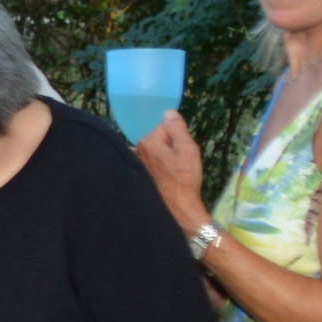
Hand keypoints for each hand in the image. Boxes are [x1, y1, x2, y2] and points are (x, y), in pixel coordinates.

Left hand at [135, 112, 210, 232]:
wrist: (177, 209)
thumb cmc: (184, 179)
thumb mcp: (188, 150)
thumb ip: (178, 129)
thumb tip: (168, 112)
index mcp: (148, 142)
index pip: (165, 128)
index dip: (178, 137)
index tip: (183, 152)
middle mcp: (135, 151)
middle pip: (156, 140)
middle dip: (168, 147)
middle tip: (178, 164)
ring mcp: (133, 165)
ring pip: (151, 153)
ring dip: (160, 159)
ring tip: (170, 174)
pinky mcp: (134, 177)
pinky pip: (144, 165)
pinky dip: (152, 169)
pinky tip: (160, 179)